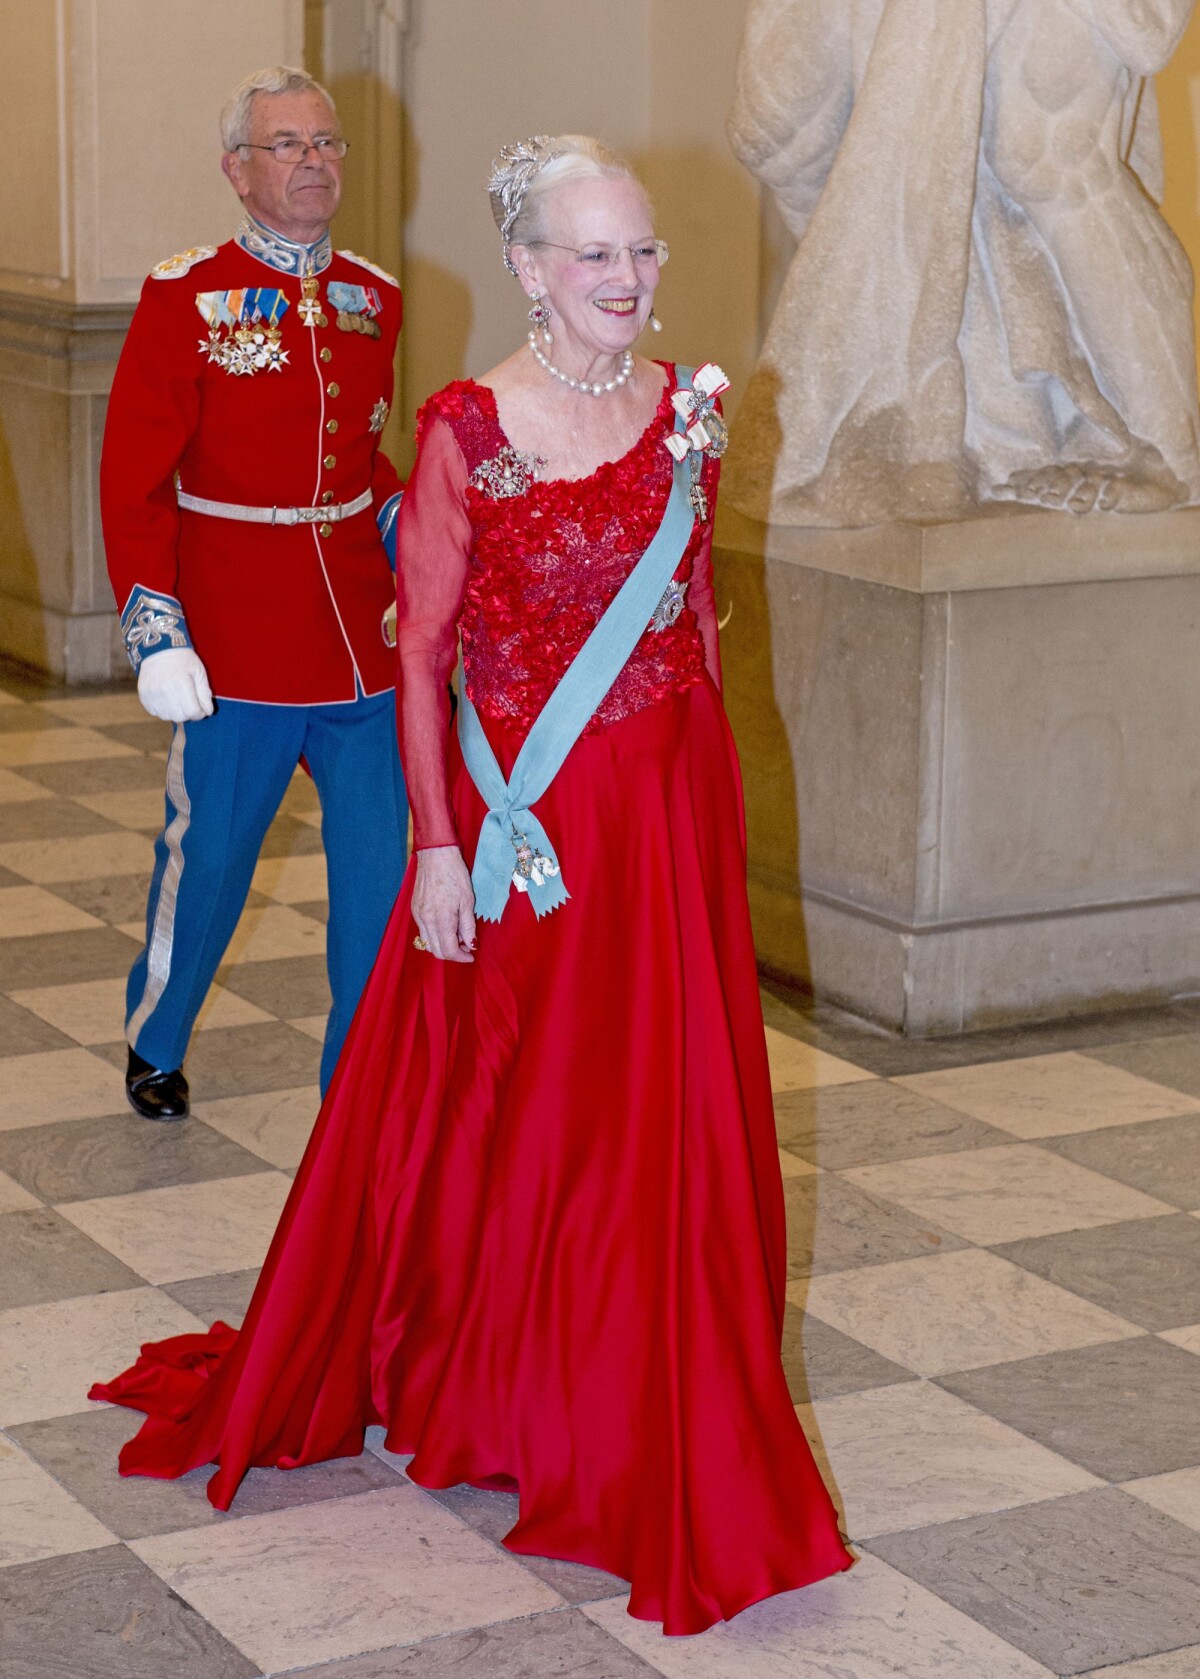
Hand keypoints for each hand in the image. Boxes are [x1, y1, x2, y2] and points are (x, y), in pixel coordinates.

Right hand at [137, 649, 213, 722]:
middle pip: (181, 717)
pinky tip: (167, 699)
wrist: (159, 649)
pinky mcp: (144, 696)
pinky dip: (163, 710)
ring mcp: (152, 694)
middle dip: (189, 714)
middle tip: (190, 703)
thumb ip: (204, 693)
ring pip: (167, 717)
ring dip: (176, 713)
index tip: (201, 708)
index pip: (193, 712)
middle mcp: (165, 690)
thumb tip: (208, 712)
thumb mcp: (199, 672)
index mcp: (181, 684)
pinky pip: (155, 712)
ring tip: (178, 700)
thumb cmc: (183, 660)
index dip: (200, 713)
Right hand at [412, 845, 475, 962]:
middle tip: (466, 946)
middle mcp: (426, 920)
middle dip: (452, 954)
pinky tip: (446, 926)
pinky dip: (435, 935)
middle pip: (436, 951)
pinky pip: (423, 931)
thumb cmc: (455, 874)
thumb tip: (471, 944)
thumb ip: (468, 926)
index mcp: (441, 919)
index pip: (448, 950)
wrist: (436, 855)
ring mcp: (418, 915)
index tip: (471, 955)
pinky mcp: (414, 910)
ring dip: (443, 945)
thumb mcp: (468, 901)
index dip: (461, 957)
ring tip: (457, 935)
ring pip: (428, 943)